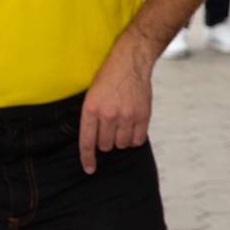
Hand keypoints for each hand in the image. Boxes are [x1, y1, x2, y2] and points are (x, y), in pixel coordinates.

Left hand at [78, 30, 155, 174]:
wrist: (130, 61)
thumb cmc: (108, 77)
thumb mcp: (91, 95)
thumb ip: (92, 117)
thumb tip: (94, 140)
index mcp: (91, 109)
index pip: (87, 142)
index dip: (87, 159)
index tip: (89, 169)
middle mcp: (108, 115)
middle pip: (105, 145)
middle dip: (106, 142)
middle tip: (109, 129)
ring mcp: (127, 115)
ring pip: (122, 144)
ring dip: (120, 140)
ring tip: (121, 126)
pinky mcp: (143, 115)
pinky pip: (138, 139)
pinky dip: (134, 138)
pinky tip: (132, 129)